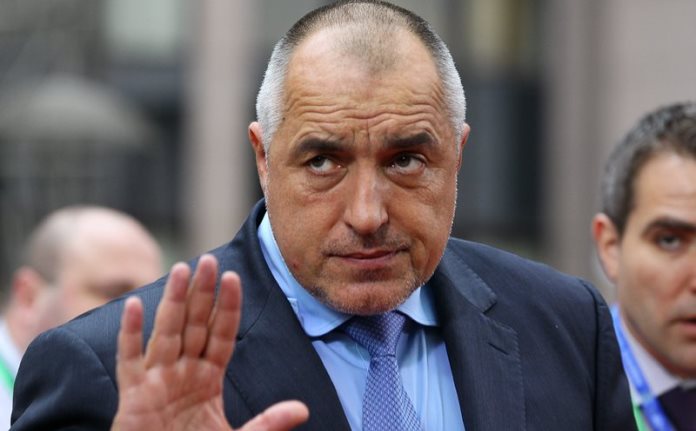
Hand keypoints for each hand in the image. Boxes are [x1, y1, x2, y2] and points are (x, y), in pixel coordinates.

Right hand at [112, 254, 308, 430]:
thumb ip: (268, 423)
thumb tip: (303, 410)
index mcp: (208, 379)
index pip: (221, 335)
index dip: (227, 307)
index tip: (234, 277)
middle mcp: (183, 373)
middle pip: (195, 325)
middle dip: (202, 293)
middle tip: (209, 260)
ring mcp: (157, 381)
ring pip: (166, 333)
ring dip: (173, 301)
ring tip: (181, 270)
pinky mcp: (133, 396)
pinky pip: (130, 361)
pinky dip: (130, 334)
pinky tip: (133, 306)